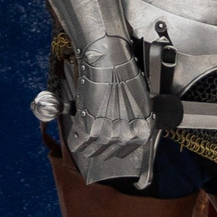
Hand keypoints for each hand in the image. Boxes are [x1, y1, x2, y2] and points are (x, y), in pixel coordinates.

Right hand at [59, 34, 154, 176]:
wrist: (109, 63)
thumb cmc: (123, 75)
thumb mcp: (137, 102)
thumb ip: (130, 121)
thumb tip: (120, 129)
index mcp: (142, 131)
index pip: (124, 152)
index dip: (112, 146)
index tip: (105, 143)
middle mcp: (127, 136)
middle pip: (106, 153)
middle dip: (98, 146)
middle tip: (91, 138)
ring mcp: (109, 134)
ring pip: (91, 151)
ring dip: (85, 145)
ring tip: (82, 136)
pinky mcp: (90, 130)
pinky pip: (77, 143)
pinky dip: (74, 140)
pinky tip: (74, 134)